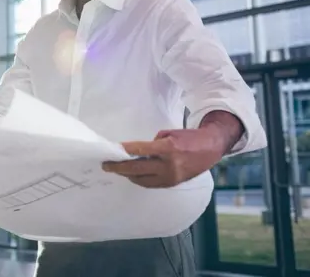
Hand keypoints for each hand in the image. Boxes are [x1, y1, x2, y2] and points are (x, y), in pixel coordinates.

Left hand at [101, 128, 226, 187]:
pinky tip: (132, 174)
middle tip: (106, 165)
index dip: (124, 151)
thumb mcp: (169, 133)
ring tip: (117, 170)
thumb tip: (137, 153)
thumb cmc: (189, 137)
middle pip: (137, 168)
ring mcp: (171, 177)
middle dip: (119, 167)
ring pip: (142, 179)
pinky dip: (140, 179)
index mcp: (168, 148)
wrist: (211, 149)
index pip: (140, 150)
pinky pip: (151, 184)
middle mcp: (169, 165)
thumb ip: (153, 143)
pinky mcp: (173, 184)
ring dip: (128, 175)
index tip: (112, 150)